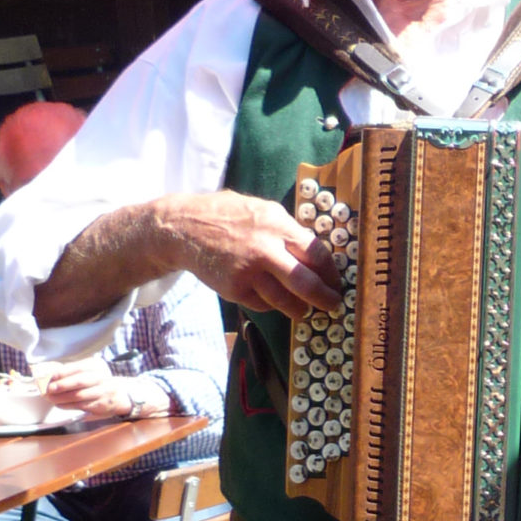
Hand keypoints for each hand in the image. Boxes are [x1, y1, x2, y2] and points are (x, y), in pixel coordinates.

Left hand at [36, 357, 132, 419]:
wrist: (120, 396)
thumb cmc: (99, 382)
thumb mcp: (91, 372)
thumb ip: (74, 372)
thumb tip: (51, 376)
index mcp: (97, 366)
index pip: (79, 367)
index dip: (64, 372)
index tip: (52, 377)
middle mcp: (102, 377)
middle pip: (80, 381)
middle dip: (63, 385)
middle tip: (49, 389)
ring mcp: (102, 392)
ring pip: (79, 395)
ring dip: (62, 398)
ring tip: (51, 398)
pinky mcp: (100, 404)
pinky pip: (81, 405)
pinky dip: (68, 405)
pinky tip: (59, 404)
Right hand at [152, 192, 339, 317]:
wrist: (184, 228)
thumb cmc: (228, 215)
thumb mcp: (263, 210)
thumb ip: (288, 230)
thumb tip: (315, 253)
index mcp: (277, 226)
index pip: (316, 253)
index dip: (330, 271)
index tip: (336, 281)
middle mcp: (265, 250)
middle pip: (305, 283)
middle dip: (324, 298)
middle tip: (333, 305)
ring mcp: (248, 272)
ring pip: (284, 301)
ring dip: (300, 309)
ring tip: (306, 310)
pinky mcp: (233, 289)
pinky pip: (262, 304)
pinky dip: (272, 305)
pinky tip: (274, 300)